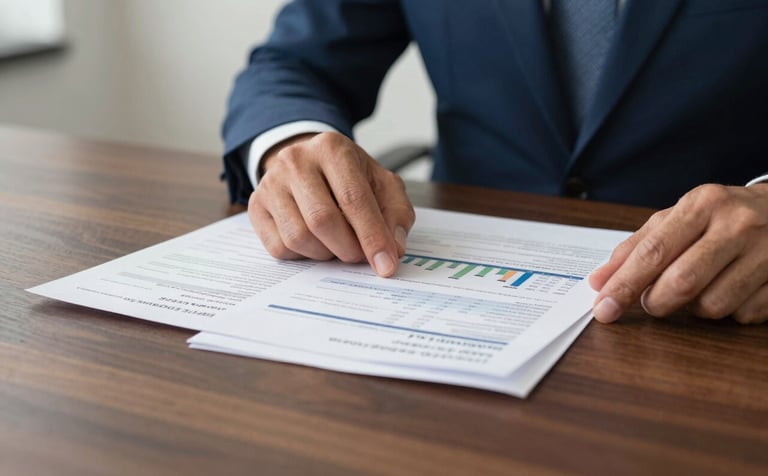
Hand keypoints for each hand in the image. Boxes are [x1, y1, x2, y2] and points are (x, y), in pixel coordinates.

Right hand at [248, 131, 414, 276]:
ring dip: (325, 253)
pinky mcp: (256, 206)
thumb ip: (395, 215)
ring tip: (338, 245)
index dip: (372, 237)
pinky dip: (303, 256)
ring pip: (297, 237)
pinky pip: (279, 247)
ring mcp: (271, 183)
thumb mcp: (382, 185)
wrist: (310, 165)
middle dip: (348, 249)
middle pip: (322, 220)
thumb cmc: (350, 178)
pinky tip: (315, 243)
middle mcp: (296, 161)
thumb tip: (393, 249)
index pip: (353, 199)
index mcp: (332, 148)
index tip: (386, 266)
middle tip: (360, 256)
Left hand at [589, 183, 767, 323]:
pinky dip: (728, 311)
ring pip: (712, 305)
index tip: (603, 308)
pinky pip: (742, 315)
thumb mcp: (678, 219)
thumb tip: (598, 281)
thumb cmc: (721, 217)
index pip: (653, 252)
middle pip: (681, 282)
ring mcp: (767, 253)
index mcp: (702, 205)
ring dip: (694, 308)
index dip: (624, 285)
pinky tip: (732, 289)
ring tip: (699, 287)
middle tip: (651, 302)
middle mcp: (737, 225)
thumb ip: (636, 248)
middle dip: (656, 303)